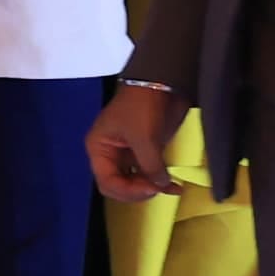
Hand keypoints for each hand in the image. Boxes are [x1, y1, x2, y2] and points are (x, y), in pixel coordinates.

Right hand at [86, 81, 188, 201]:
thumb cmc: (142, 108)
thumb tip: (161, 186)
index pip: (106, 182)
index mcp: (99, 149)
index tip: (151, 188)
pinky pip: (148, 173)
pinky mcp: (145, 151)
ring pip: (134, 182)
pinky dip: (160, 181)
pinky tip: (174, 186)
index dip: (127, 190)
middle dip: (137, 191)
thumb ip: (150, 165)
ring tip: (171, 187)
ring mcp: (128, 154)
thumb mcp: (143, 137)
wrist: (161, 84)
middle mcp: (110, 154)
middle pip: (118, 185)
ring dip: (151, 187)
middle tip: (158, 188)